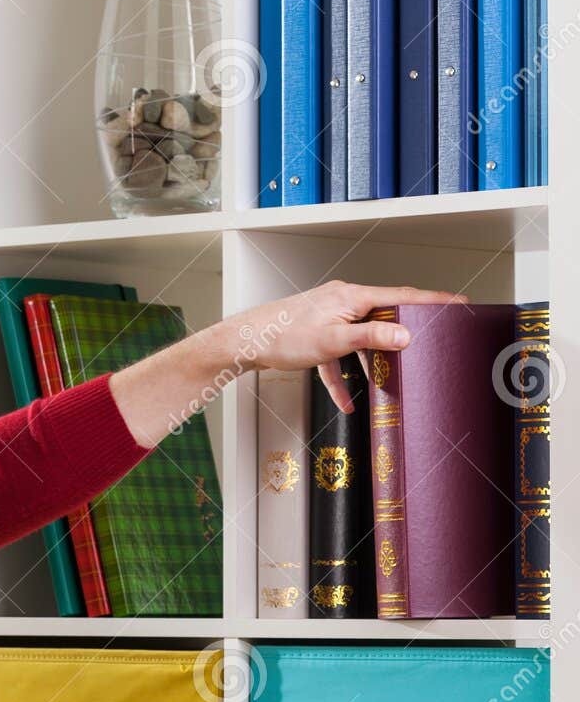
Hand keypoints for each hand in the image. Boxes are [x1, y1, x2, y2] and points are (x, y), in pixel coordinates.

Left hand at [223, 280, 465, 411]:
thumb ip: (370, 338)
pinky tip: (347, 404)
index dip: (433, 302)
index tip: (460, 305)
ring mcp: (329, 318)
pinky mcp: (316, 336)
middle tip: (433, 343)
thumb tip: (405, 336)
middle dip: (406, 333)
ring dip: (374, 362)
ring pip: (361, 340)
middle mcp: (343, 303)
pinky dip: (342, 378)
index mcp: (352, 298)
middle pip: (384, 317)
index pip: (402, 297)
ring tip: (394, 379)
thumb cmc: (282, 337)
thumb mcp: (332, 342)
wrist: (243, 342)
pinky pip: (337, 358)